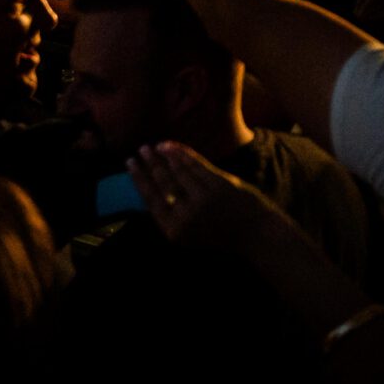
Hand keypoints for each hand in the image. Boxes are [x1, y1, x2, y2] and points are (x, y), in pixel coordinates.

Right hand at [127, 141, 282, 251]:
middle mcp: (186, 215)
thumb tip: (150, 193)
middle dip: (149, 164)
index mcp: (174, 230)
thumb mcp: (188, 236)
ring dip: (164, 156)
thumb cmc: (219, 235)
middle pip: (162, 182)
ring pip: (179, 171)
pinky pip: (197, 165)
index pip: (150, 199)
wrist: (253, 234)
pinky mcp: (220, 185)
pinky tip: (173, 147)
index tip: (130, 164)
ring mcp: (203, 198)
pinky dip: (183, 154)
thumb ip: (170, 218)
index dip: (139, 178)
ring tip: (154, 146)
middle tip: (140, 150)